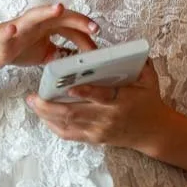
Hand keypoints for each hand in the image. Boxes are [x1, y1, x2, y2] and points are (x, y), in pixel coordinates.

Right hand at [0, 3, 98, 75]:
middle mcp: (35, 22)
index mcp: (46, 25)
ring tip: (58, 9)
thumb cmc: (16, 48)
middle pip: (59, 18)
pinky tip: (13, 29)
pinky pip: (6, 34)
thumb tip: (82, 58)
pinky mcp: (2, 39)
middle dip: (77, 20)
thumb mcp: (45, 52)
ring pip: (34, 17)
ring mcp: (19, 29)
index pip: (70, 25)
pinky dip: (9, 32)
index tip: (100, 40)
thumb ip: (62, 51)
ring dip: (46, 12)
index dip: (85, 31)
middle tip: (94, 28)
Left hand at [26, 57, 166, 151]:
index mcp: (121, 102)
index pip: (101, 97)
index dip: (85, 93)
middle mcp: (107, 119)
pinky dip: (54, 126)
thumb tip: (129, 48)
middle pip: (75, 114)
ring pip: (68, 125)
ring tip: (32, 103)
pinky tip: (43, 116)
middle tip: (33, 96)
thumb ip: (141, 63)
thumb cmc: (150, 102)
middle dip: (50, 107)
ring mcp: (98, 131)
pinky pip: (69, 134)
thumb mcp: (149, 80)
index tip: (69, 87)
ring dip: (47, 116)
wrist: (154, 132)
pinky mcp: (93, 139)